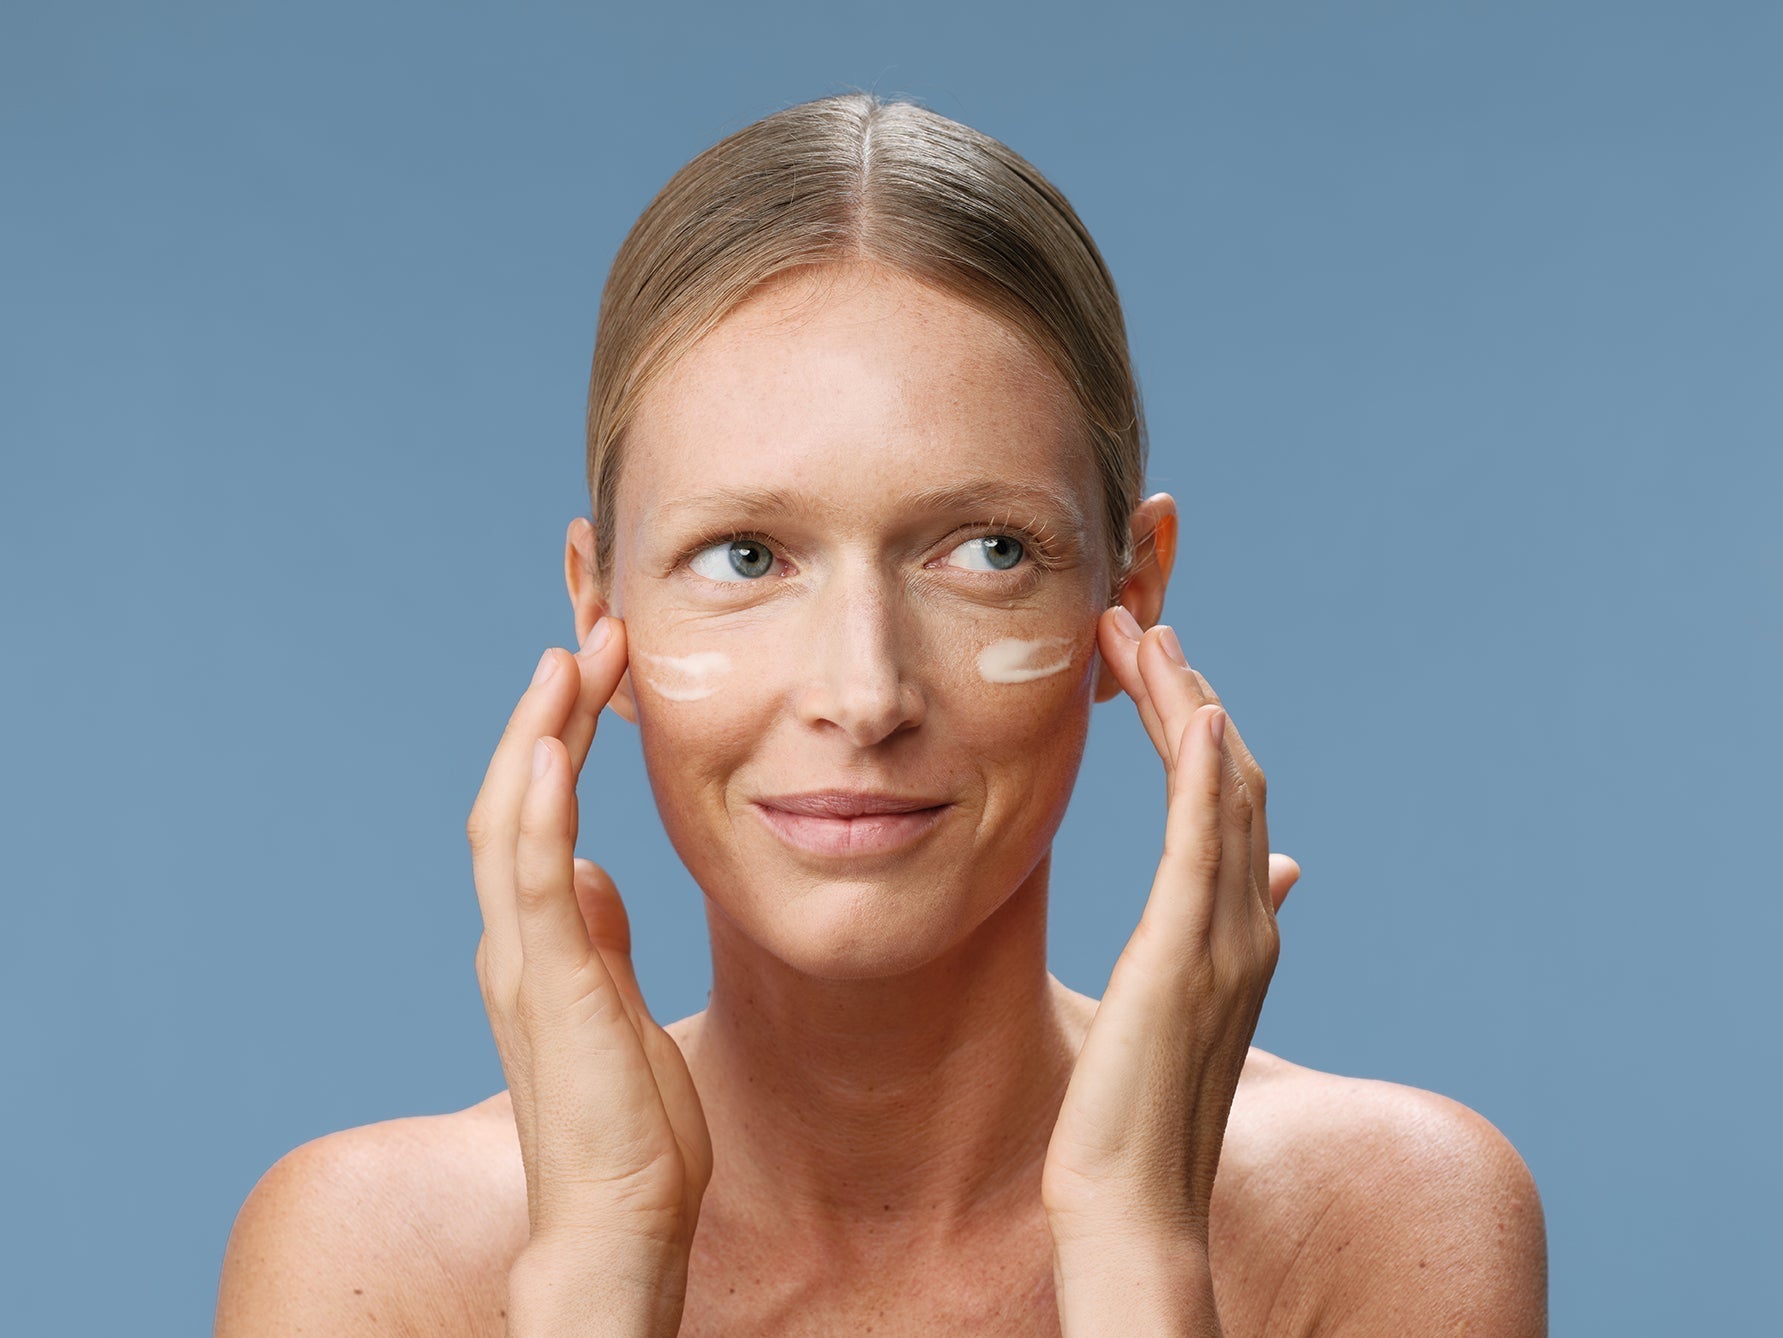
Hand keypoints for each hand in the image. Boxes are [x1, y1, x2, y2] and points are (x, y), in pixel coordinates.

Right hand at [466, 615, 712, 1263]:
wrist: (619, 1224)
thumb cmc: (627, 1129)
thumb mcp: (620, 1007)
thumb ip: (597, 938)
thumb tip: (592, 874)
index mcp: (536, 943)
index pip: (536, 812)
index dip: (560, 734)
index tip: (602, 668)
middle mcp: (515, 943)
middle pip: (514, 798)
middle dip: (552, 710)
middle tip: (594, 633)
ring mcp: (527, 966)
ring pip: (511, 823)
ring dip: (539, 734)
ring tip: (571, 656)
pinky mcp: (554, 993)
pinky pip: (533, 887)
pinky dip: (537, 815)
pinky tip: (552, 753)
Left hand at [1041, 607, 1293, 1246]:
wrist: (1131, 1201)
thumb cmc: (1136, 1111)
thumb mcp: (1180, 1005)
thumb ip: (1222, 932)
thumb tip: (1279, 870)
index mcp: (1238, 933)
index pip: (1225, 803)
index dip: (1196, 726)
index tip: (1154, 666)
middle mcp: (1246, 925)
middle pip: (1232, 778)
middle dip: (1187, 693)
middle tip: (1140, 620)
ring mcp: (1225, 940)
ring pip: (1220, 793)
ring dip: (1188, 703)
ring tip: (1146, 632)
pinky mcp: (1187, 955)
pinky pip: (1203, 846)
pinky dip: (1207, 773)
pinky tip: (1196, 712)